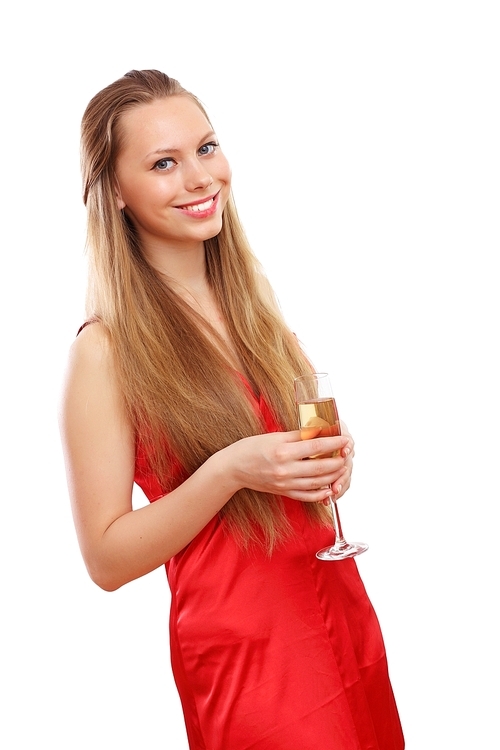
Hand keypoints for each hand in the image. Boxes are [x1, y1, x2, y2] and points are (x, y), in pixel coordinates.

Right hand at [225, 429, 352, 503]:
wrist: (233, 468)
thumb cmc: (251, 448)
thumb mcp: (274, 436)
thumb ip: (298, 435)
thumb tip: (319, 431)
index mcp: (283, 451)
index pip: (316, 447)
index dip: (334, 443)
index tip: (345, 439)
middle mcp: (285, 469)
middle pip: (321, 467)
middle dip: (338, 461)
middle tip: (347, 454)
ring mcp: (285, 483)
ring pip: (317, 482)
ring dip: (334, 476)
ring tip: (342, 468)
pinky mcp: (284, 492)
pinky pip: (307, 496)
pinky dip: (321, 494)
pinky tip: (330, 488)